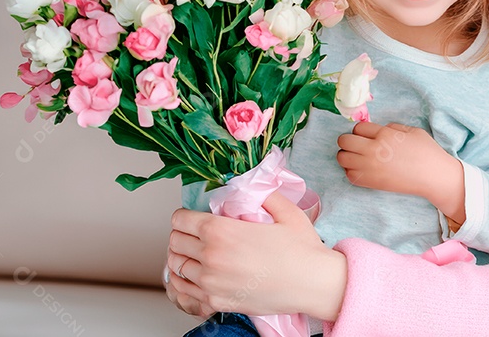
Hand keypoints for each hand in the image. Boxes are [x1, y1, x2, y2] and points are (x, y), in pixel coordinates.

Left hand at [166, 192, 347, 320]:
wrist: (313, 284)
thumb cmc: (302, 251)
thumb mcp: (285, 211)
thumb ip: (262, 195)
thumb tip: (248, 186)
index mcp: (222, 232)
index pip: (181, 220)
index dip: (185, 216)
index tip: (192, 218)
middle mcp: (211, 257)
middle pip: (175, 243)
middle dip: (182, 236)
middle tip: (193, 235)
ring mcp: (211, 283)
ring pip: (176, 268)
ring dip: (182, 259)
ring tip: (193, 256)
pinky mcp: (216, 303)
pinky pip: (184, 292)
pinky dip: (184, 284)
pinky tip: (194, 278)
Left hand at [337, 121, 465, 222]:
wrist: (433, 177)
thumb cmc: (427, 151)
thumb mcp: (412, 131)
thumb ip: (392, 127)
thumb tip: (378, 130)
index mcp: (385, 134)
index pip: (357, 128)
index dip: (361, 131)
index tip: (367, 136)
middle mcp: (373, 149)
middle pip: (344, 141)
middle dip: (348, 141)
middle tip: (357, 145)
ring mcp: (370, 167)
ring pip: (342, 158)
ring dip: (347, 156)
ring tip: (358, 158)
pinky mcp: (371, 182)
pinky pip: (349, 175)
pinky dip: (352, 171)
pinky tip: (363, 170)